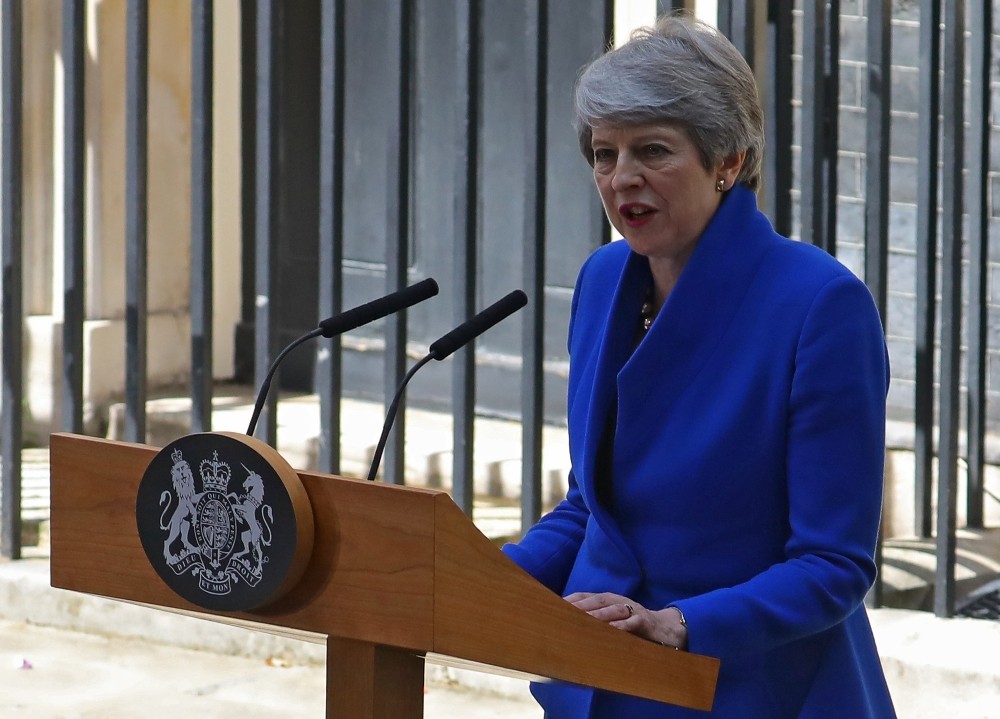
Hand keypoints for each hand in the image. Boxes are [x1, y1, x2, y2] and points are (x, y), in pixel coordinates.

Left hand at [564, 591, 687, 649]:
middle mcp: (617, 601)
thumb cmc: (632, 626)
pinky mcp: (644, 621)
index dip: (569, 600)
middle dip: (579, 605)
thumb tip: (567, 627)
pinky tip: (612, 629)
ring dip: (597, 614)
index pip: (584, 596)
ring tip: (582, 619)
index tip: (551, 605)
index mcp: (607, 600)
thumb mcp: (611, 621)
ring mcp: (631, 609)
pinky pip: (632, 622)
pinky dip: (622, 625)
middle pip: (596, 601)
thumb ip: (593, 621)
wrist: (664, 629)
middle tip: (562, 611)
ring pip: (612, 609)